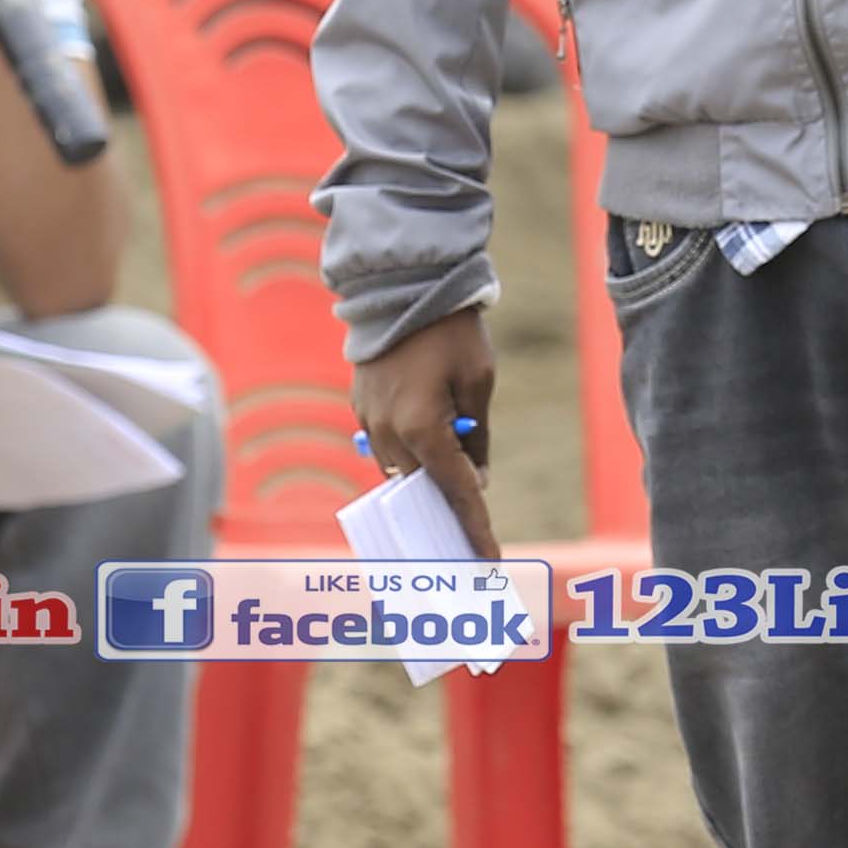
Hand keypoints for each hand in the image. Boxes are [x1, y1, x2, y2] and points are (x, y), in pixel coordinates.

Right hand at [350, 309, 497, 551]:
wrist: (401, 287)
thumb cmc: (451, 332)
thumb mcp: (479, 381)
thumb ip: (477, 435)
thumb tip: (475, 477)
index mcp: (423, 429)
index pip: (456, 491)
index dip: (474, 527)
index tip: (487, 560)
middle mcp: (390, 433)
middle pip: (423, 488)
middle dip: (447, 508)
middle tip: (470, 536)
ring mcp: (369, 421)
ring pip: (401, 471)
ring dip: (426, 480)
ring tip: (452, 495)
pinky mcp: (360, 407)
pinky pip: (386, 447)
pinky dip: (409, 455)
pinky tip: (429, 455)